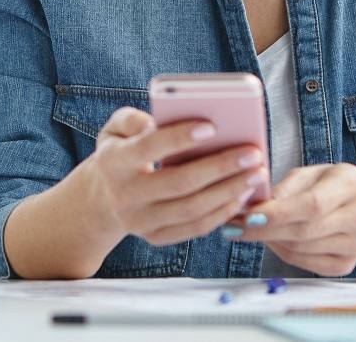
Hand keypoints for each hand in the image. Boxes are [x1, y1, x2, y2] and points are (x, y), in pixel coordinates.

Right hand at [76, 106, 268, 246]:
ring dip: (229, 192)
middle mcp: (126, 196)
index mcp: (114, 162)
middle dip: (220, 167)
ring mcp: (141, 221)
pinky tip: (242, 194)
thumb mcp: (113, 129)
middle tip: (252, 153)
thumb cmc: (119, 154)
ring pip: (192, 209)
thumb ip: (130, 119)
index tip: (211, 126)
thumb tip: (155, 122)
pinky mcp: (156, 238)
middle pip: (179, 183)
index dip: (179, 138)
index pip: (148, 149)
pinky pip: (195, 228)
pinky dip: (222, 212)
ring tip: (255, 173)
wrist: (100, 199)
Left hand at [225, 163, 355, 275]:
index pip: (311, 204)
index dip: (277, 214)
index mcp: (352, 183)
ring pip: (302, 249)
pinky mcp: (347, 265)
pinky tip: (269, 240)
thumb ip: (282, 189)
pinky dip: (282, 252)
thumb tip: (252, 206)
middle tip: (234, 227)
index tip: (246, 216)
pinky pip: (305, 263)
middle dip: (265, 231)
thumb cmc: (325, 184)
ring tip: (247, 230)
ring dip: (269, 241)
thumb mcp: (306, 174)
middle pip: (305, 231)